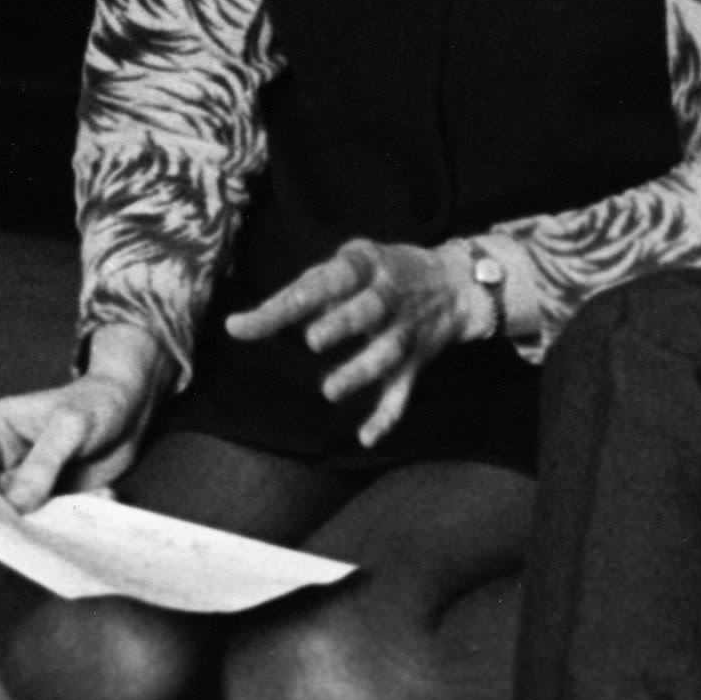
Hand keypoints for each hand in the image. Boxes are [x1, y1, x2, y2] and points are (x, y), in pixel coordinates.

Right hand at [0, 324, 163, 511]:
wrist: (131, 409)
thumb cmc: (96, 405)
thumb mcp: (70, 428)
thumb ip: (43, 464)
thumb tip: (16, 506)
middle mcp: (4, 461)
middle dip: (9, 523)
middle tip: (33, 537)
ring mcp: (28, 482)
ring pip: (21, 518)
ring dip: (46, 524)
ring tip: (75, 514)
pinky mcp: (52, 498)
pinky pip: (52, 520)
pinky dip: (72, 520)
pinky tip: (102, 496)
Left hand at [225, 238, 493, 448]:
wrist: (456, 284)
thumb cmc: (382, 273)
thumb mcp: (352, 261)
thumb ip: (307, 288)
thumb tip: (245, 323)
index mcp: (366, 267)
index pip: (326, 281)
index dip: (289, 301)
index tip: (243, 325)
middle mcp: (388, 296)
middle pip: (369, 309)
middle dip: (344, 323)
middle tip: (313, 339)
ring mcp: (404, 331)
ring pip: (387, 353)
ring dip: (361, 371)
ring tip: (330, 390)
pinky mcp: (414, 363)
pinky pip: (403, 392)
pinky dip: (387, 417)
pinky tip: (365, 438)